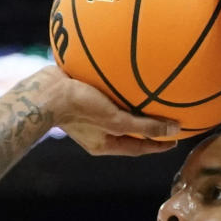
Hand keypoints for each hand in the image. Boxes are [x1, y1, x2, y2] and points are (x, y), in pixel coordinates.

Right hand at [36, 65, 180, 155]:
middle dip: (147, 127)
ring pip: (117, 112)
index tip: (175, 140)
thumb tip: (174, 130)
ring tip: (148, 97)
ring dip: (133, 106)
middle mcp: (97, 132)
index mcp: (104, 145)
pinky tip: (126, 73)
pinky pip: (106, 94)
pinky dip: (118, 87)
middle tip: (166, 121)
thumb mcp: (116, 120)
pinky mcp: (82, 97)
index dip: (157, 145)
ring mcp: (88, 116)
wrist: (46, 91)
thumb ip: (146, 126)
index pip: (138, 147)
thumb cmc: (80, 108)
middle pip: (128, 131)